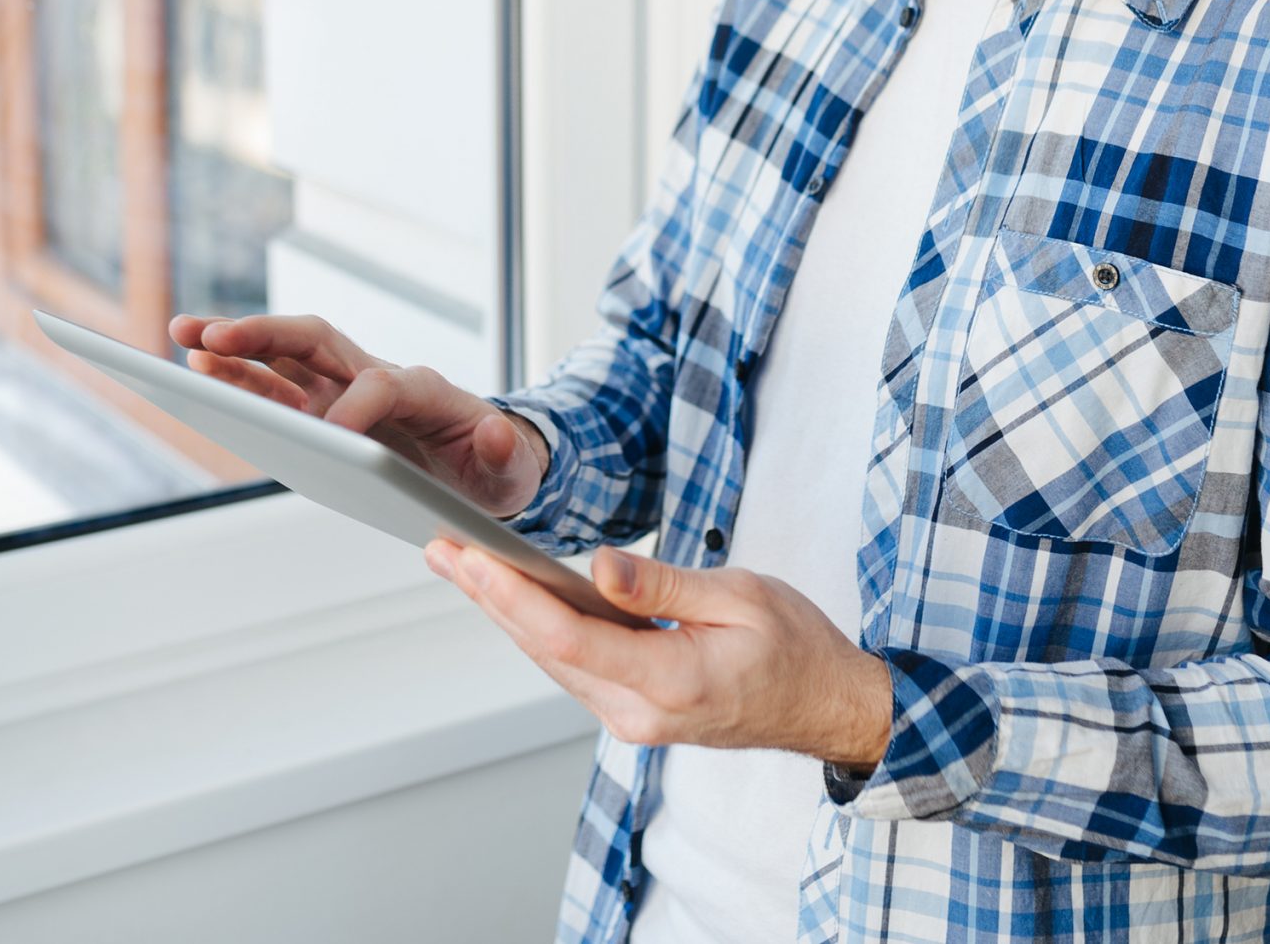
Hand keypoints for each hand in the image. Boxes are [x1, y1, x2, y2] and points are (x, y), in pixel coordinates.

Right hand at [167, 311, 548, 518]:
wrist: (486, 462)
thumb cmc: (496, 465)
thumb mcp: (511, 466)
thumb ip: (504, 452)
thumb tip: (494, 430)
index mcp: (423, 389)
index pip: (381, 384)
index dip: (356, 406)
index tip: (333, 437)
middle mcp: (375, 377)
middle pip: (316, 341)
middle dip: (265, 336)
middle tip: (213, 337)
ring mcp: (343, 391)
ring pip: (284, 357)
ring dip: (235, 347)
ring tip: (183, 340)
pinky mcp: (322, 411)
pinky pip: (275, 389)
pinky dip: (238, 380)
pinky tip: (198, 377)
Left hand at [424, 538, 893, 769]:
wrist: (829, 706)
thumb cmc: (797, 647)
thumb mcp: (740, 596)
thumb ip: (663, 585)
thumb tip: (599, 567)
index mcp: (671, 682)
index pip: (569, 637)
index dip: (511, 596)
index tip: (469, 558)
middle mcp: (640, 713)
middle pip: (546, 650)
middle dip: (488, 596)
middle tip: (440, 549)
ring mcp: (635, 720)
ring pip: (553, 661)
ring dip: (505, 612)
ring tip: (461, 564)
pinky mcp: (635, 713)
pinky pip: (576, 667)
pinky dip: (540, 629)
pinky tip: (514, 597)